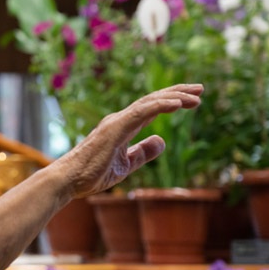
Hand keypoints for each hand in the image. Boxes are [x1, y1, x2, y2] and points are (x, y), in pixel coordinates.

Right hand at [56, 83, 203, 198]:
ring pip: (150, 102)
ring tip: (196, 95)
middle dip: (178, 93)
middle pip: (153, 100)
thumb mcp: (125, 165)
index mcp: (122, 127)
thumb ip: (142, 153)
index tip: (191, 100)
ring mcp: (117, 122)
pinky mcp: (115, 128)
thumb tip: (162, 141)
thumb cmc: (90, 174)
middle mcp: (120, 119)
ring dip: (175, 96)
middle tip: (200, 89)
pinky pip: (142, 112)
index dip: (171, 102)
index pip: (151, 109)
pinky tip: (178, 103)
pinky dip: (161, 105)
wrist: (68, 180)